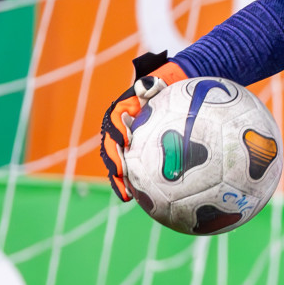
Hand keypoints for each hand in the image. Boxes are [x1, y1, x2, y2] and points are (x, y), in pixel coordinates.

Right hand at [98, 51, 187, 200]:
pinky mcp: (136, 156)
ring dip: (119, 178)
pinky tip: (137, 199)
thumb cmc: (164, 89)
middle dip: (114, 161)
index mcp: (122, 112)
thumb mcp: (156, 85)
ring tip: (124, 193)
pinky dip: (132, 184)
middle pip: (111, 147)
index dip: (117, 131)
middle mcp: (120, 130)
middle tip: (119, 172)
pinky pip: (132, 171)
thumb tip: (145, 85)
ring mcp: (126, 144)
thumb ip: (149, 86)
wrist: (171, 94)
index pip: (115, 121)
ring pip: (118, 162)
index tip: (124, 140)